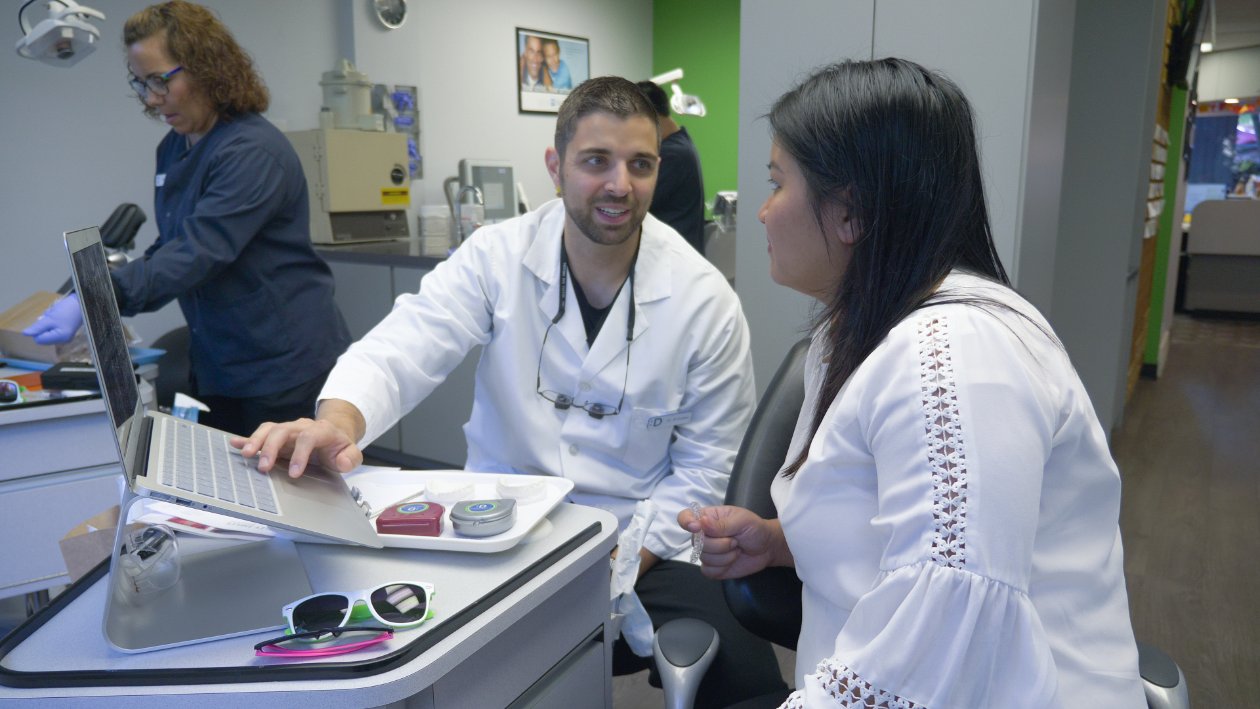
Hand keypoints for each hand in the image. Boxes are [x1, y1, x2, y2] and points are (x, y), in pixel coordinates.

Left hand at [22, 293, 82, 344]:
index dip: (38, 330)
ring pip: (46, 332)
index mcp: (60, 338)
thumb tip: (25, 334)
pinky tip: (57, 317)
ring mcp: (64, 337)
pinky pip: (52, 330)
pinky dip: (51, 323)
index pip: (39, 339)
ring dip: (47, 323)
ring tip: (55, 315)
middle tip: (50, 317)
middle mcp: (62, 340)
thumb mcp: (50, 318)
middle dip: (43, 326)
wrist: (81, 304)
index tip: (44, 320)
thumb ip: (37, 327)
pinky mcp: (65, 333)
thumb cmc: (67, 310)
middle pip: (42, 336)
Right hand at [231, 400, 364, 477]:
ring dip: (256, 441)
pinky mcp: (278, 435)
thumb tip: (341, 462)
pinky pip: (261, 433)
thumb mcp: (351, 453)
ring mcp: (288, 429)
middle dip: (272, 447)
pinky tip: (235, 443)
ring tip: (246, 455)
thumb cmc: (339, 447)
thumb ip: (350, 458)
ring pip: (270, 429)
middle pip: (283, 430)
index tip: (294, 473)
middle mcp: (302, 427)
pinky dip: (247, 438)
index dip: (300, 454)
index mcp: (321, 430)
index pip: (309, 437)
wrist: (334, 434)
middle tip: (263, 467)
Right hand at [677, 505, 791, 579]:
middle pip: (696, 542)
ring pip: (703, 557)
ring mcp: (707, 552)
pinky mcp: (712, 567)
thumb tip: (701, 522)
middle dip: (719, 544)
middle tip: (735, 540)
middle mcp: (703, 534)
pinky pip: (708, 571)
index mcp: (708, 518)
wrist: (767, 548)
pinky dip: (723, 567)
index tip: (697, 527)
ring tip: (736, 549)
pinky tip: (732, 560)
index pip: (685, 517)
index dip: (686, 522)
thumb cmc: (754, 529)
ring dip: (725, 556)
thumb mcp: (742, 521)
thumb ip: (721, 524)